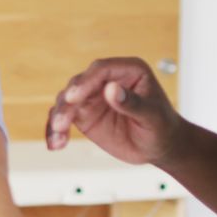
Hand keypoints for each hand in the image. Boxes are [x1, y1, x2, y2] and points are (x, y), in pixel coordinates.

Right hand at [45, 57, 184, 166]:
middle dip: (67, 104)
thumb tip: (111, 89)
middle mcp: (106, 80)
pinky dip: (56, 131)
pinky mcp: (83, 114)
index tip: (74, 97)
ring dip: (58, 118)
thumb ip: (133, 103)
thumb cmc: (162, 127)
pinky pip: (64, 118)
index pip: (101, 69)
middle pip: (78, 85)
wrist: (159, 147)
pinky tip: (54, 144)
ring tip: (57, 138)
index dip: (86, 81)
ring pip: (66, 101)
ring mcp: (92, 97)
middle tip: (61, 123)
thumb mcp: (153, 116)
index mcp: (128, 70)